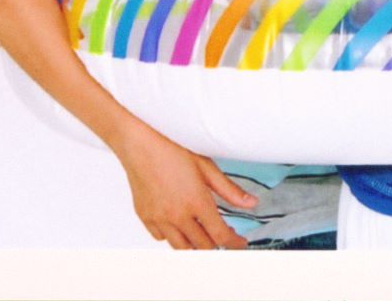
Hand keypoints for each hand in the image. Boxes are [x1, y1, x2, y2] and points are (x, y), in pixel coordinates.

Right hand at [112, 122, 254, 249]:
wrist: (140, 142)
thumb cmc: (171, 148)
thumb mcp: (206, 166)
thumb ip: (229, 190)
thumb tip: (251, 203)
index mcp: (196, 202)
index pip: (220, 235)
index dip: (234, 243)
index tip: (239, 243)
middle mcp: (177, 215)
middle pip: (202, 246)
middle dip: (217, 244)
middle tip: (224, 233)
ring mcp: (159, 218)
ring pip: (181, 248)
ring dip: (195, 245)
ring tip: (203, 232)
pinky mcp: (145, 217)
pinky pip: (161, 238)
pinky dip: (173, 236)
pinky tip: (179, 224)